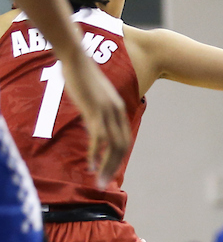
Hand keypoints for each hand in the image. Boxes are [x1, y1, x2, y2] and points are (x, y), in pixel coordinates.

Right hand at [60, 54, 131, 186]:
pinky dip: (97, 154)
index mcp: (119, 110)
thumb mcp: (95, 95)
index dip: (118, 157)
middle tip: (104, 183)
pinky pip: (99, 138)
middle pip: (122, 146)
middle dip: (114, 167)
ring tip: (99, 181)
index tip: (110, 170)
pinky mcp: (94, 111)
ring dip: (107, 166)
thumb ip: (97, 109)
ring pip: (113, 146)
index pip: (124, 139)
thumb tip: (93, 120)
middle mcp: (117, 113)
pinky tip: (91, 165)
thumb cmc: (82, 75)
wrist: (77, 57)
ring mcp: (107, 112)